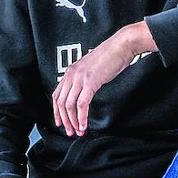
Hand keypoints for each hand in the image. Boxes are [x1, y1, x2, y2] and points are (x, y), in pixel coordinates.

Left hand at [52, 21, 155, 136]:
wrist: (120, 46)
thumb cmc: (109, 57)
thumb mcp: (90, 69)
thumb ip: (83, 79)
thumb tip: (82, 93)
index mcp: (70, 72)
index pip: (56, 95)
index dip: (57, 111)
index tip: (61, 123)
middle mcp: (71, 75)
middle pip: (61, 103)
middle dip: (65, 120)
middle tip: (70, 132)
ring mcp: (80, 78)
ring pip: (69, 105)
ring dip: (73, 121)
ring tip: (78, 131)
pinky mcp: (90, 82)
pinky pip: (81, 104)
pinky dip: (82, 117)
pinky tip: (84, 125)